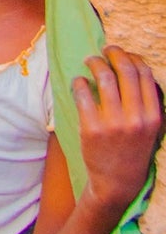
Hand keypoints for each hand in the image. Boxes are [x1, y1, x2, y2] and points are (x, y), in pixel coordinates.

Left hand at [75, 46, 162, 217]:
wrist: (117, 183)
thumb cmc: (133, 151)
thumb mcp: (151, 129)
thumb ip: (148, 103)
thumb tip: (136, 67)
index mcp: (153, 116)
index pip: (144, 74)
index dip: (132, 57)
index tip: (123, 53)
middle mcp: (136, 119)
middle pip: (125, 71)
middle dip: (114, 54)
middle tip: (105, 49)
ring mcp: (114, 124)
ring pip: (104, 78)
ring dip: (95, 63)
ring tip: (89, 60)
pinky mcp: (92, 129)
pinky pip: (84, 94)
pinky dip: (80, 82)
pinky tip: (79, 81)